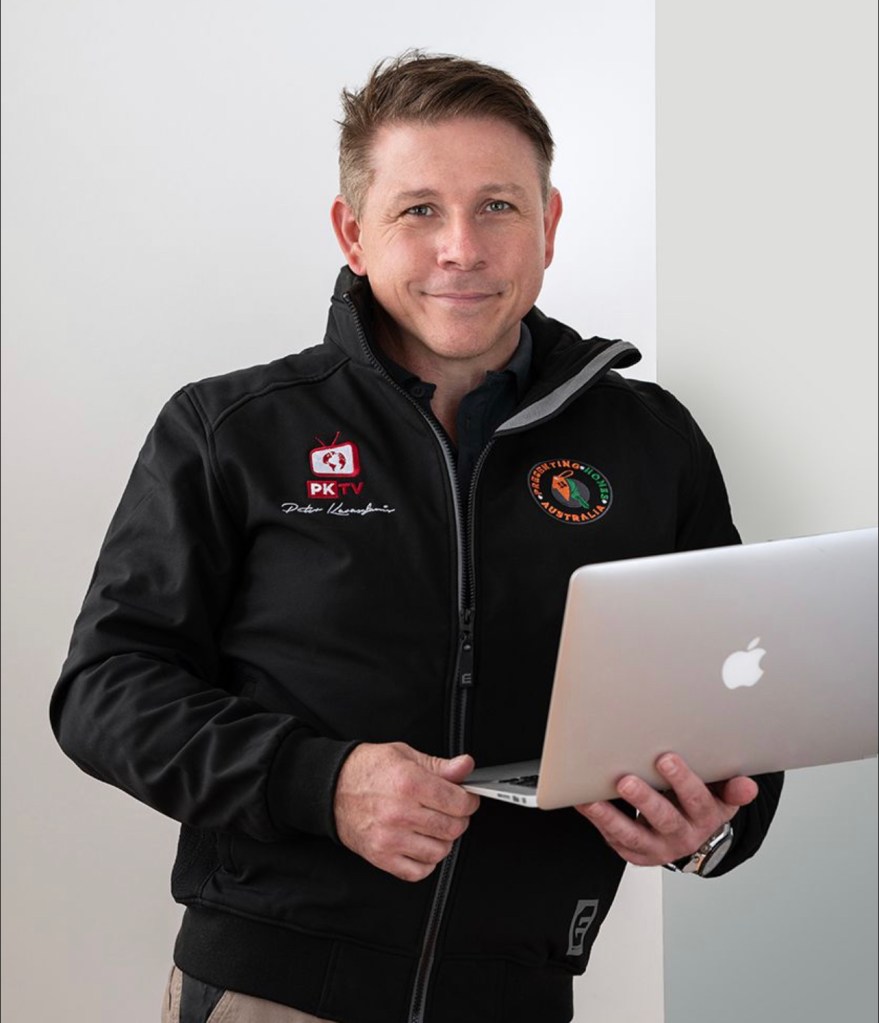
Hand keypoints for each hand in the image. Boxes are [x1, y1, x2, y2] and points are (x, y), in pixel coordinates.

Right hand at [334, 742, 479, 881]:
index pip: (458, 802)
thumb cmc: (367, 769)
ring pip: (440, 851)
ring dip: (443, 840)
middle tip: (449, 811)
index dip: (469, 800)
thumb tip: (466, 766)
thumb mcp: (405, 755)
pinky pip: (418, 871)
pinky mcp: (381, 857)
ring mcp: (390, 838)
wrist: (331, 788)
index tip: (466, 799)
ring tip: (433, 826)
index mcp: (409, 783)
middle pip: (452, 828)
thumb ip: (439, 765)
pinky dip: (426, 861)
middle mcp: (400, 813)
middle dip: (458, 819)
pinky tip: (420, 844)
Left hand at [575, 752, 757, 866]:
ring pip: (633, 835)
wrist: (694, 837)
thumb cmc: (702, 804)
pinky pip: (614, 839)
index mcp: (707, 817)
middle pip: (665, 819)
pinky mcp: (636, 853)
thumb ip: (731, 787)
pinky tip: (583, 803)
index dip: (683, 781)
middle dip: (645, 799)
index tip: (667, 759)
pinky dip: (597, 821)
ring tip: (592, 799)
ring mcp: (657, 847)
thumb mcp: (723, 795)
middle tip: (626, 780)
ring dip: (612, 817)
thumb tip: (748, 785)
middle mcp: (683, 836)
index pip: (698, 800)